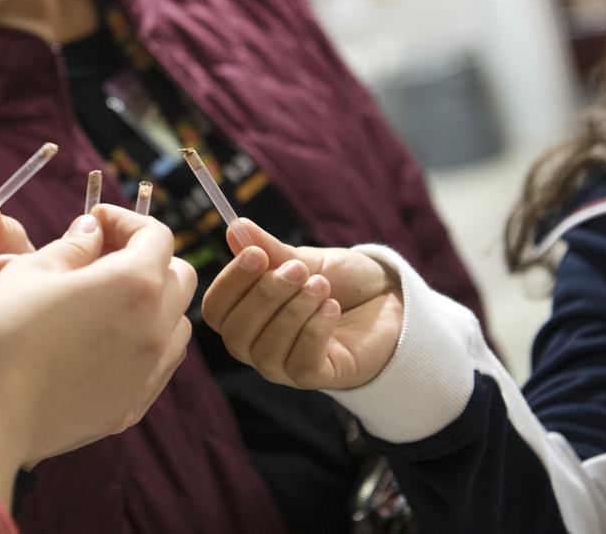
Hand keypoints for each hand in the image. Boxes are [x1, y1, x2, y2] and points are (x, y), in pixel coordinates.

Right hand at [0, 205, 195, 494]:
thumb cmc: (0, 333)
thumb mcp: (30, 270)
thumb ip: (73, 246)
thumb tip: (92, 232)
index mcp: (135, 284)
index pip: (157, 236)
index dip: (126, 220)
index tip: (94, 221)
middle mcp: (154, 328)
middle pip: (178, 277)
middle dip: (146, 257)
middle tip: (99, 256)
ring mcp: (147, 373)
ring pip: (175, 323)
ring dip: (151, 302)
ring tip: (102, 301)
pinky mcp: (131, 407)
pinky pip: (157, 364)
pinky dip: (143, 343)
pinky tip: (100, 341)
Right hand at [201, 218, 402, 390]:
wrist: (389, 302)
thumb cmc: (342, 283)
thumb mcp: (306, 260)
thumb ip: (271, 250)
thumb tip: (236, 228)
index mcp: (246, 314)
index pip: (216, 309)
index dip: (231, 282)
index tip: (256, 254)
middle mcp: (257, 345)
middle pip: (236, 332)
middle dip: (265, 295)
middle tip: (298, 269)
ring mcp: (283, 366)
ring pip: (267, 350)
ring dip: (294, 311)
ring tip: (321, 286)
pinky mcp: (315, 378)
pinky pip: (300, 363)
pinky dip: (314, 331)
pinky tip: (331, 308)